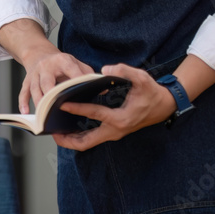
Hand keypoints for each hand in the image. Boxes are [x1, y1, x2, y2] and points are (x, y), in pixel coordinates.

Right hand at [19, 50, 93, 113]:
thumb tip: (103, 89)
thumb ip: (88, 74)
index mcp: (62, 61)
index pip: (70, 71)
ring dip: (39, 103)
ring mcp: (35, 74)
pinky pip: (24, 92)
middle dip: (51, 96)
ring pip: (35, 89)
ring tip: (43, 116)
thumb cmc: (60, 62)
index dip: (76, 81)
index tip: (80, 93)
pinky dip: (23, 102)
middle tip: (56, 109)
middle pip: (47, 82)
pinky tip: (26, 112)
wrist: (39, 53)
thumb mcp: (76, 63)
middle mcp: (47, 67)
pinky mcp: (27, 80)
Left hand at [52, 63, 177, 150]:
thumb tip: (105, 70)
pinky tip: (67, 129)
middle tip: (50, 130)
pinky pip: (92, 139)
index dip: (76, 108)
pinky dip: (78, 136)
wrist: (164, 105)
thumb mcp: (142, 78)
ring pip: (87, 143)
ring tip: (53, 131)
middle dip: (67, 139)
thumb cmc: (151, 92)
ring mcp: (113, 133)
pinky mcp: (112, 132)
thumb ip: (124, 71)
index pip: (94, 114)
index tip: (61, 104)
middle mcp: (115, 130)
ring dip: (70, 140)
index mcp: (120, 118)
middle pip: (86, 142)